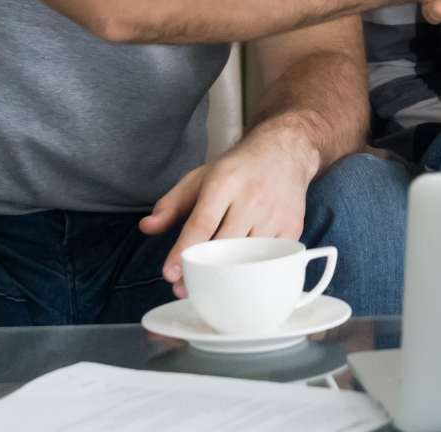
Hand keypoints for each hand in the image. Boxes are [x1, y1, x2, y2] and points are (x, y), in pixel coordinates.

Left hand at [139, 127, 317, 294]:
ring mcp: (275, 213)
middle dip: (202, 271)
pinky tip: (241, 277)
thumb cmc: (238, 169)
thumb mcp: (200, 177)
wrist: (284, 151)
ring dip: (228, 276)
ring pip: (248, 256)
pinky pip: (272, 259)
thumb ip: (171, 203)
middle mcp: (252, 197)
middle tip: (184, 288)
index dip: (184, 252)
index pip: (202, 223)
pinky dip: (255, 271)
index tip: (170, 274)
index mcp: (225, 181)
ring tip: (210, 287)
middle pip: (225, 245)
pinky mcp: (292, 226)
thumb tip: (147, 227)